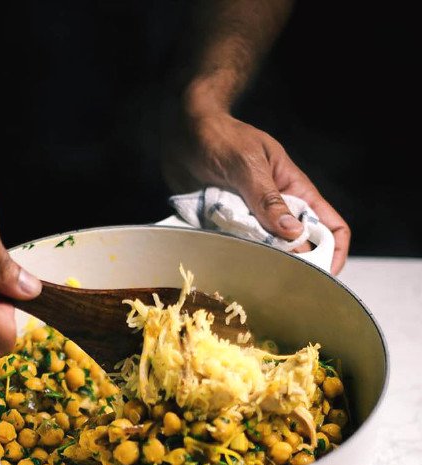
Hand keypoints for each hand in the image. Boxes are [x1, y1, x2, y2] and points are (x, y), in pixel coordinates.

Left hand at [163, 110, 349, 273]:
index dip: (333, 251)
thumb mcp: (247, 165)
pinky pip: (234, 244)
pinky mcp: (224, 221)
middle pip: (295, 244)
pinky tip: (224, 259)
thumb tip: (293, 233)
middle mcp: (275, 205)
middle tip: (278, 278)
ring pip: (263, 248)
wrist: (184, 133)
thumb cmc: (221, 138)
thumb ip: (268, 198)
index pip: (328, 224)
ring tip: (249, 270)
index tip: (325, 274)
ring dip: (258, 259)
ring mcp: (249, 215)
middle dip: (292, 262)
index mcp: (294, 188)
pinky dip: (232, 253)